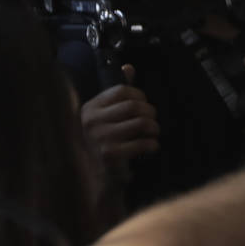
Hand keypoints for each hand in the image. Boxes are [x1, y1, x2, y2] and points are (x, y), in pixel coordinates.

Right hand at [81, 65, 159, 185]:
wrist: (98, 178)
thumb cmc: (106, 141)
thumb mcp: (108, 115)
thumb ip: (119, 93)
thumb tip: (128, 67)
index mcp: (90, 108)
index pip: (122, 91)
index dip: (140, 96)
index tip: (144, 105)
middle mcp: (91, 121)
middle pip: (133, 106)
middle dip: (150, 112)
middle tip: (152, 121)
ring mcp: (99, 138)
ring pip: (140, 123)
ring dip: (153, 128)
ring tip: (153, 133)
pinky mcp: (110, 155)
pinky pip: (141, 143)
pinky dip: (152, 144)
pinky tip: (151, 147)